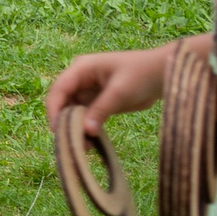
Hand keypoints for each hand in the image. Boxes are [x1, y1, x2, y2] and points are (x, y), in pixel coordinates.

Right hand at [43, 43, 175, 137]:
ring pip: (73, 111)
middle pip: (63, 101)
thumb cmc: (141, 75)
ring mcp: (88, 90)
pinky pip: (85, 116)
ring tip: (81, 147)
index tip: (56, 129)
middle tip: (68, 143)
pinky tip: (90, 143)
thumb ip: (101, 110)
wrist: (162, 75)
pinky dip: (86, 129)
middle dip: (64, 122)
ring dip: (75, 128)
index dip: (54, 109)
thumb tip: (86, 131)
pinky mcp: (97, 101)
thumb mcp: (120, 92)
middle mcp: (80, 79)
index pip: (59, 89)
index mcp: (82, 68)